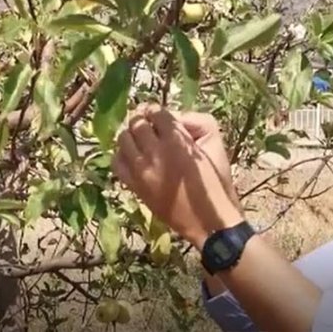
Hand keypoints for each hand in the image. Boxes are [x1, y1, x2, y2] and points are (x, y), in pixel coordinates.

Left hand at [111, 104, 242, 248]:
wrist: (208, 221)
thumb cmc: (216, 182)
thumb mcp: (214, 146)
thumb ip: (194, 124)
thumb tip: (173, 120)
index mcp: (177, 141)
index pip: (156, 112)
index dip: (156, 110)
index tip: (158, 114)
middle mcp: (155, 153)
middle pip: (136, 123)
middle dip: (141, 118)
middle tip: (146, 122)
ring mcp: (142, 170)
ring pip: (123, 139)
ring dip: (129, 133)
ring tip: (138, 137)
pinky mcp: (135, 186)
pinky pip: (117, 162)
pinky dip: (121, 153)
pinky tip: (131, 155)